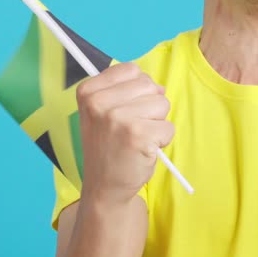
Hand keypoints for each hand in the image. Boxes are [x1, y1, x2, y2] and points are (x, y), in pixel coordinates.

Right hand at [75, 62, 174, 206]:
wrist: (104, 187)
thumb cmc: (109, 147)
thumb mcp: (101, 112)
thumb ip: (123, 91)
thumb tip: (159, 87)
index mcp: (88, 91)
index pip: (131, 70)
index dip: (137, 90)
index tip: (124, 110)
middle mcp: (99, 102)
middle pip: (150, 85)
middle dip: (150, 106)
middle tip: (132, 128)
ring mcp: (118, 118)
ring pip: (162, 104)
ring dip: (157, 123)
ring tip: (138, 139)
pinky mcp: (138, 135)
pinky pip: (168, 127)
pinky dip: (163, 140)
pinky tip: (144, 150)